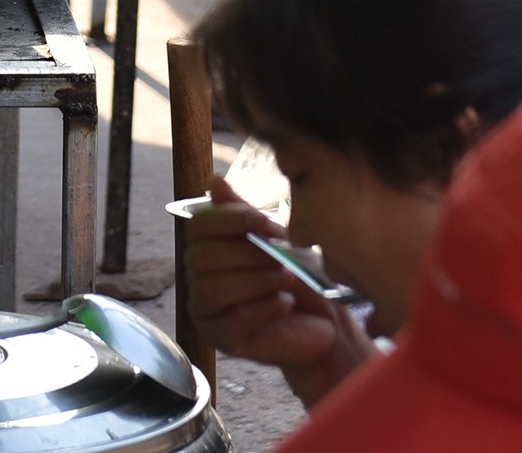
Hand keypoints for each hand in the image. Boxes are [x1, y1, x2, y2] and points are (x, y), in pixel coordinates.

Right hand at [182, 179, 372, 405]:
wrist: (324, 322)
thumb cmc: (297, 277)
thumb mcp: (275, 239)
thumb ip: (243, 214)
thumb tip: (214, 182)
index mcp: (206, 247)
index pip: (198, 225)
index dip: (229, 219)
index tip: (265, 223)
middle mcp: (197, 278)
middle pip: (202, 258)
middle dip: (246, 254)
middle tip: (282, 258)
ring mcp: (205, 311)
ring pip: (215, 290)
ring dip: (256, 281)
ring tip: (287, 279)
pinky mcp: (221, 340)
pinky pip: (233, 320)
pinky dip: (264, 308)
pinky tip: (286, 303)